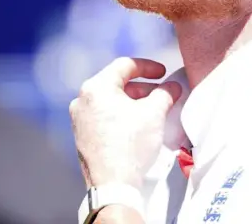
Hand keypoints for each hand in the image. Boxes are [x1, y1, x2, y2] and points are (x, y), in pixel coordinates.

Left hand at [70, 57, 181, 188]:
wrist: (114, 185)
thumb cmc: (131, 145)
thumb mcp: (154, 113)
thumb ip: (165, 93)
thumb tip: (172, 87)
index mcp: (96, 88)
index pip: (125, 65)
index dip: (148, 66)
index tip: (164, 73)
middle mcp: (82, 100)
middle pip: (117, 83)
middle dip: (143, 87)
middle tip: (162, 93)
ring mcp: (79, 119)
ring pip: (110, 101)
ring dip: (133, 102)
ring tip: (153, 110)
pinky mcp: (82, 136)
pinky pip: (104, 116)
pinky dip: (122, 115)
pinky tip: (138, 125)